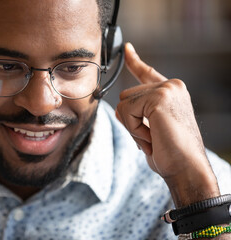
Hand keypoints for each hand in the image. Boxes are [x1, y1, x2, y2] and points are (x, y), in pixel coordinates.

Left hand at [116, 43, 218, 205]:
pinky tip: (152, 137)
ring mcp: (166, 89)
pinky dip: (134, 129)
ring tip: (153, 137)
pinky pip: (126, 111)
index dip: (134, 62)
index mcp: (170, 92)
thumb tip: (117, 109)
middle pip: (124, 96)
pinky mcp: (159, 97)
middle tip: (150, 137)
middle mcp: (170, 86)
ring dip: (132, 126)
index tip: (127, 49)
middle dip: (130, 121)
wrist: (186, 168)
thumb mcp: (148, 130)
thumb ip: (135, 114)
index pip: (146, 73)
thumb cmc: (171, 153)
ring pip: (123, 104)